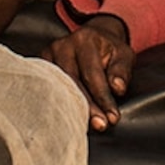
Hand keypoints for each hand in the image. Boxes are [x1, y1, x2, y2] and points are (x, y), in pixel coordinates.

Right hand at [48, 16, 133, 130]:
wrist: (95, 38)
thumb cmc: (110, 51)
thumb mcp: (124, 55)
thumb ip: (121, 71)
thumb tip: (117, 88)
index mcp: (85, 40)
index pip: (93, 73)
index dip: (103, 98)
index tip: (112, 118)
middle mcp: (63, 45)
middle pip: (72, 81)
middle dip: (87, 107)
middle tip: (100, 125)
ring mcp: (49, 55)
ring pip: (58, 87)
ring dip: (71, 109)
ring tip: (83, 126)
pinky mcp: (41, 66)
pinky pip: (48, 88)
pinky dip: (58, 104)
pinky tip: (66, 118)